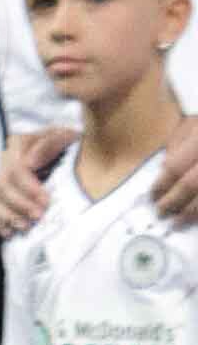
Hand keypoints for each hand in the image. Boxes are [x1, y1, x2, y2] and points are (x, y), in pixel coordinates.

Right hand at [0, 124, 66, 241]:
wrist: (69, 155)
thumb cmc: (68, 146)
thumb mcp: (65, 137)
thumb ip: (50, 144)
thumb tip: (30, 162)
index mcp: (20, 145)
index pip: (15, 168)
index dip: (28, 187)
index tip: (46, 201)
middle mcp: (6, 162)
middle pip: (3, 186)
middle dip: (20, 204)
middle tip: (39, 216)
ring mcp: (1, 179)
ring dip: (7, 216)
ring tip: (26, 227)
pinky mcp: (0, 196)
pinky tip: (10, 232)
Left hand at [153, 115, 197, 233]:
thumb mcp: (191, 122)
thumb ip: (178, 143)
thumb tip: (164, 168)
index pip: (175, 167)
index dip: (161, 184)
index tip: (152, 196)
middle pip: (190, 185)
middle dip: (173, 201)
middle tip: (160, 212)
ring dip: (191, 212)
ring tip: (178, 222)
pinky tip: (197, 218)